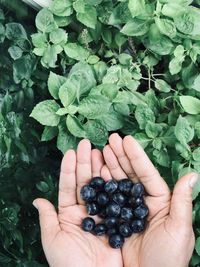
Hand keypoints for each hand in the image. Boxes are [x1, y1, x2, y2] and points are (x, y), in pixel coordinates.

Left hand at [33, 139, 122, 266]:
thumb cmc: (69, 264)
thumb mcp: (53, 241)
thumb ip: (47, 219)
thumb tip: (37, 200)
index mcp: (68, 214)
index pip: (67, 186)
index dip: (68, 169)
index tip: (70, 152)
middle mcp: (85, 210)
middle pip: (85, 182)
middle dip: (85, 163)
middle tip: (87, 145)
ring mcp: (101, 213)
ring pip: (100, 187)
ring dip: (99, 169)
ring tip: (100, 151)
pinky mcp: (116, 220)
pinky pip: (114, 199)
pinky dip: (114, 185)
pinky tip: (113, 170)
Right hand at [102, 133, 197, 266]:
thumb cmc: (168, 259)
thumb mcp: (180, 229)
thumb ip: (182, 201)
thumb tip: (192, 174)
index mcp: (159, 201)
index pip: (147, 173)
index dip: (136, 156)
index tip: (127, 140)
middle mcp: (142, 201)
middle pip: (130, 173)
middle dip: (120, 155)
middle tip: (111, 139)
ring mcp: (127, 209)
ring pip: (117, 182)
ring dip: (110, 165)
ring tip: (100, 150)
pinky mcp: (114, 219)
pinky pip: (107, 198)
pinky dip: (101, 184)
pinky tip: (96, 171)